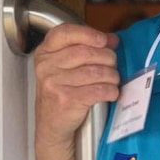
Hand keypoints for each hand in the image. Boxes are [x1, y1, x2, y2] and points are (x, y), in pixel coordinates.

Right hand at [34, 24, 119, 159]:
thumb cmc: (61, 92)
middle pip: (85, 52)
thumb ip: (86, 48)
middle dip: (107, 57)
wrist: (52, 126)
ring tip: (114, 79)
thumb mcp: (65, 67)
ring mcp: (54, 84)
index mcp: (44, 53)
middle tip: (113, 64)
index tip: (104, 40)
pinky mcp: (67, 101)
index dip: (87, 33)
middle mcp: (46, 67)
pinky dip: (111, 90)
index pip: (64, 33)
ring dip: (112, 75)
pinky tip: (112, 92)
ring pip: (95, 71)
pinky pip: (98, 90)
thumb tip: (113, 40)